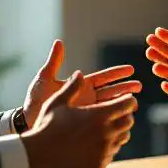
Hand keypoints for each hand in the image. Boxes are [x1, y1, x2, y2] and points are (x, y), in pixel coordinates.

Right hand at [21, 72, 137, 167]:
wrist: (39, 157)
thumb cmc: (46, 127)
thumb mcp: (57, 103)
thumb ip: (72, 87)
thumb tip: (79, 74)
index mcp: (99, 115)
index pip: (128, 104)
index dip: (128, 100)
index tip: (125, 99)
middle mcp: (106, 133)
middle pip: (129, 121)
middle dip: (126, 115)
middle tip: (118, 113)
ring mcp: (104, 151)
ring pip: (122, 138)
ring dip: (119, 131)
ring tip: (108, 128)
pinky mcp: (99, 165)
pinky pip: (111, 154)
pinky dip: (108, 148)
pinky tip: (97, 145)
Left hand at [23, 40, 141, 126]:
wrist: (28, 122)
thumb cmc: (34, 100)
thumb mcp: (44, 79)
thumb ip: (54, 62)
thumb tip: (59, 42)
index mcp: (80, 85)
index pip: (103, 78)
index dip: (117, 74)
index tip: (131, 69)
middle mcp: (86, 98)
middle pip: (111, 92)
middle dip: (125, 89)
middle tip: (139, 87)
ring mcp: (87, 112)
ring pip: (110, 107)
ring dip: (122, 105)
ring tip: (135, 105)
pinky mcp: (85, 125)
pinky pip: (103, 123)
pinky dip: (114, 121)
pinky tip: (123, 123)